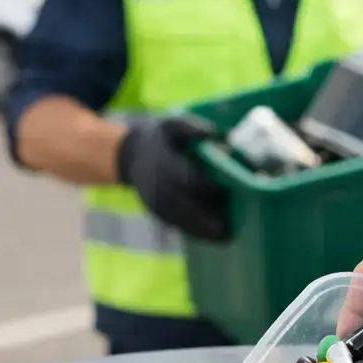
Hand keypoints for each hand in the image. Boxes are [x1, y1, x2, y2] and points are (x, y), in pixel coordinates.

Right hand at [116, 113, 230, 240]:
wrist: (131, 154)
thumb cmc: (161, 138)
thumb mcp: (172, 125)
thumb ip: (191, 127)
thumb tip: (214, 133)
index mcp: (163, 164)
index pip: (187, 178)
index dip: (208, 187)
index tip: (230, 192)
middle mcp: (157, 186)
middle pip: (182, 206)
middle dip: (204, 218)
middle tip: (228, 228)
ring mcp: (154, 202)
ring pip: (177, 220)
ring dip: (200, 231)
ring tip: (224, 238)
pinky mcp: (155, 212)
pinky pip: (174, 225)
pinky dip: (192, 232)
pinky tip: (211, 238)